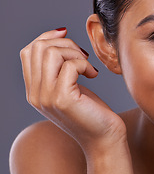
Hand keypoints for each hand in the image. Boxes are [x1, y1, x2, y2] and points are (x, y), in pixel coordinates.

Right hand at [20, 28, 126, 153]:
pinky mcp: (62, 99)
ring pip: (51, 53)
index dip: (48, 37)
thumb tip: (60, 34)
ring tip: (88, 66)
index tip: (67, 37)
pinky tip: (94, 75)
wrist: (104, 139)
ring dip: (75, 53)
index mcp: (34, 90)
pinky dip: (85, 64)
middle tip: (83, 56)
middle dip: (65, 44)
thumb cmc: (92, 112)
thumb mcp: (70, 86)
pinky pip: (71, 66)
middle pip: (38, 48)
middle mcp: (35, 94)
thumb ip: (59, 66)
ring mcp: (46, 97)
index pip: (28, 51)